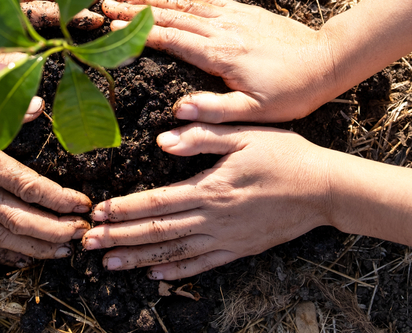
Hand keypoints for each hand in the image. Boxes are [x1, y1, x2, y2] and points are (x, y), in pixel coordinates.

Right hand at [0, 96, 92, 266]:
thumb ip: (0, 106)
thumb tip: (37, 105)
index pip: (30, 187)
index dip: (61, 199)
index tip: (83, 204)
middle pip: (23, 220)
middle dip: (56, 230)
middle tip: (82, 234)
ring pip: (4, 237)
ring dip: (35, 246)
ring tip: (60, 250)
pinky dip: (2, 252)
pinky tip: (17, 257)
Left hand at [81, 124, 332, 279]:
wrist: (324, 189)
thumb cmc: (284, 155)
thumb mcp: (244, 134)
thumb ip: (202, 135)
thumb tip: (163, 140)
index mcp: (210, 188)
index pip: (156, 202)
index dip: (123, 209)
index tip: (96, 213)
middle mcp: (213, 219)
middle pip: (156, 230)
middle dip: (118, 237)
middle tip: (86, 244)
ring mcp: (226, 238)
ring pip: (173, 252)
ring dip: (139, 258)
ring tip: (109, 263)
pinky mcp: (239, 249)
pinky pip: (202, 264)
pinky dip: (176, 271)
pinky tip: (156, 276)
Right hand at [101, 0, 336, 122]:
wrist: (325, 61)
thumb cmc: (291, 93)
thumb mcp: (254, 113)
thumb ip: (214, 112)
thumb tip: (176, 113)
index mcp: (219, 55)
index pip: (169, 39)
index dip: (137, 31)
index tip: (111, 23)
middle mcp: (221, 31)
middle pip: (170, 16)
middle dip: (135, 9)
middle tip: (105, 3)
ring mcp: (232, 18)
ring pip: (185, 4)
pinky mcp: (244, 12)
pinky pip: (207, 0)